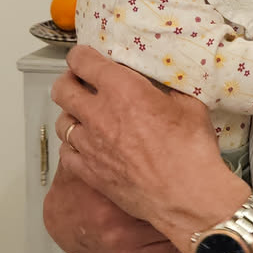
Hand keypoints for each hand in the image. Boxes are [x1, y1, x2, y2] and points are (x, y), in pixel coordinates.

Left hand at [50, 44, 243, 250]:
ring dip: (71, 116)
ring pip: (61, 122)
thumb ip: (168, 89)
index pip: (82, 61)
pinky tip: (87, 147)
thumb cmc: (191, 151)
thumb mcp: (189, 105)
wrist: (187, 196)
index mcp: (122, 89)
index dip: (81, 57)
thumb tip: (162, 84)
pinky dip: (73, 147)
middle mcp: (98, 114)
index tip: (86, 59)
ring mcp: (90, 144)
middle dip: (68, 82)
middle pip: (62, 89)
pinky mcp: (89, 172)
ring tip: (85, 118)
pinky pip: (66, 153)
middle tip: (80, 85)